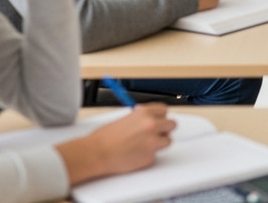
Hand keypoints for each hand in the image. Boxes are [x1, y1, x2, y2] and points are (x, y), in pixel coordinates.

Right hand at [57, 104, 175, 185]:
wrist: (96, 153)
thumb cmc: (105, 137)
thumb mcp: (126, 118)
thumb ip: (142, 117)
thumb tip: (153, 119)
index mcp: (145, 112)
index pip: (165, 110)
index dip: (161, 117)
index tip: (158, 120)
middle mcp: (152, 124)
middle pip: (172, 124)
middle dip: (164, 129)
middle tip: (155, 133)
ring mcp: (152, 141)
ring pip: (167, 141)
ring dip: (158, 143)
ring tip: (143, 145)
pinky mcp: (149, 157)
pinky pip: (155, 155)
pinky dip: (148, 156)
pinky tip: (135, 155)